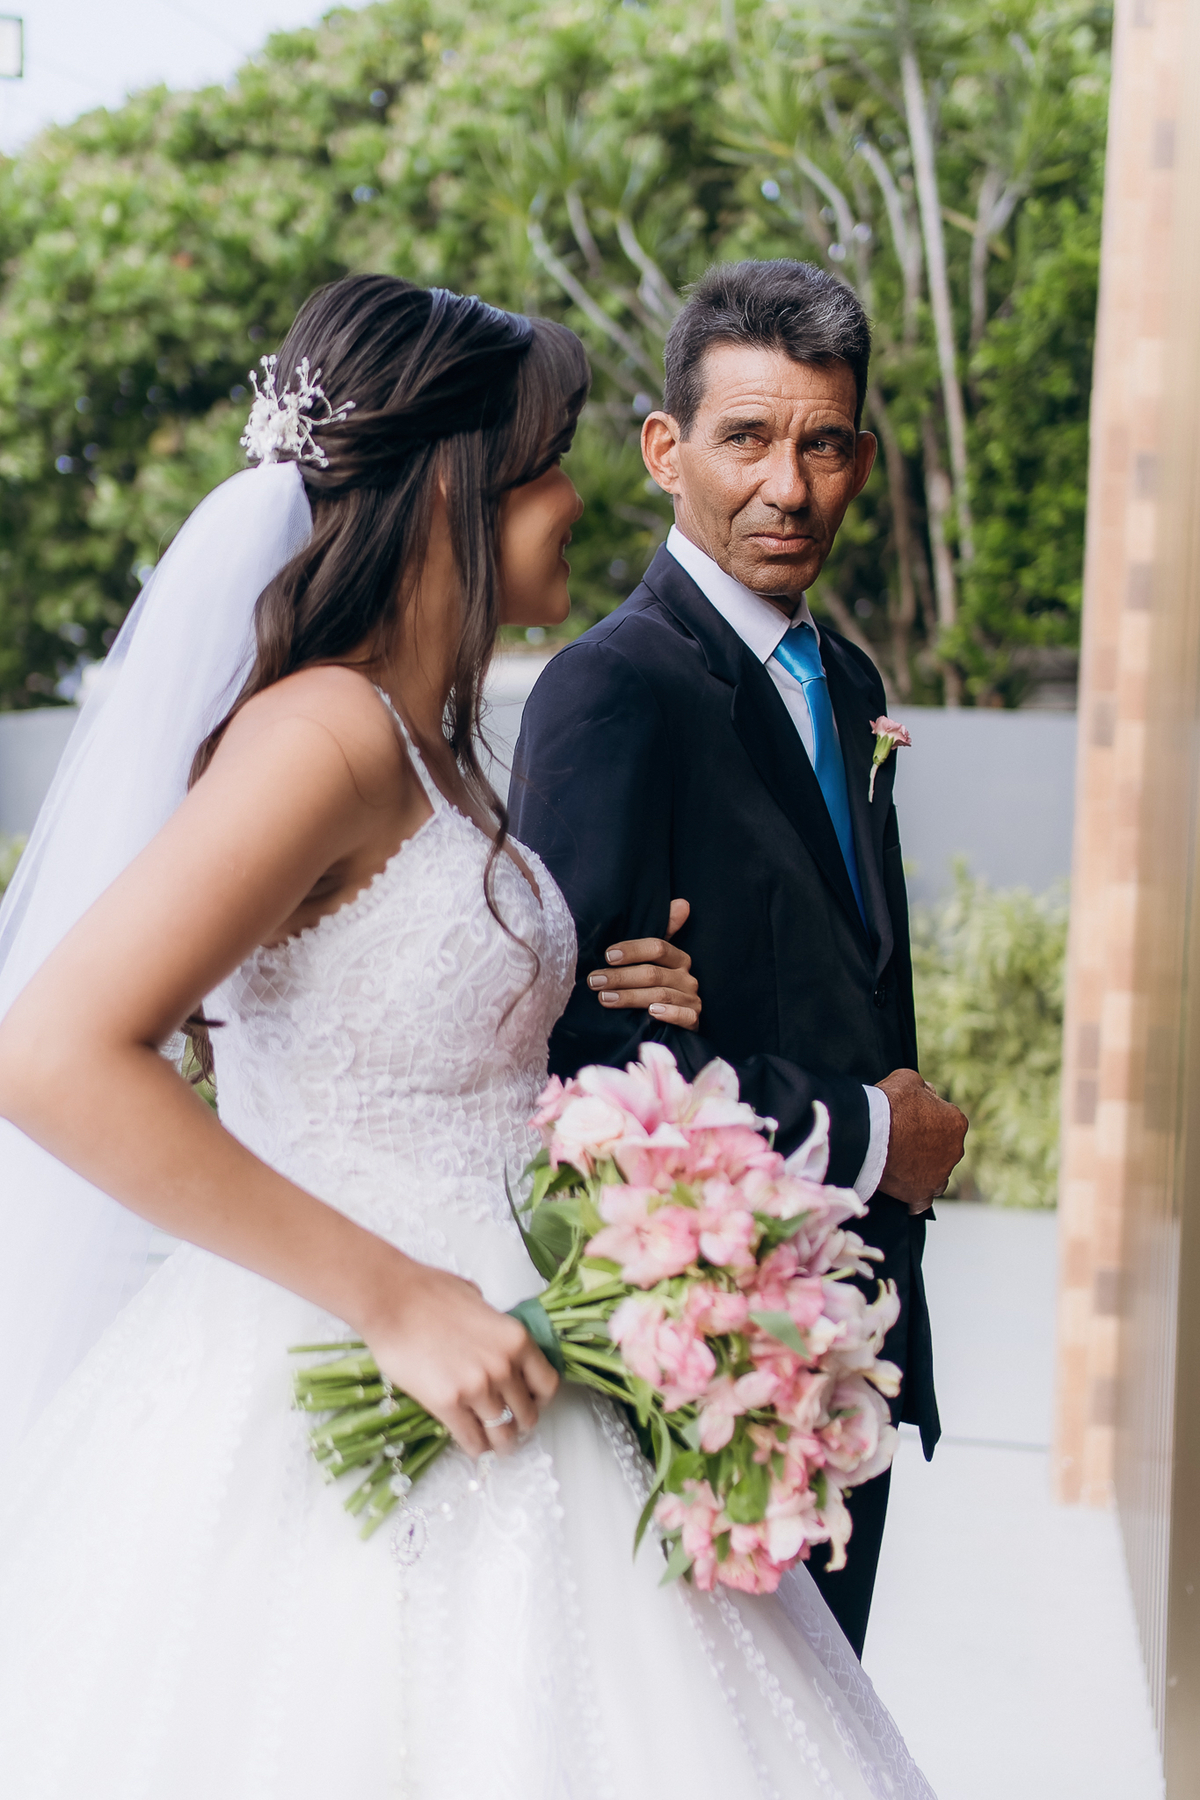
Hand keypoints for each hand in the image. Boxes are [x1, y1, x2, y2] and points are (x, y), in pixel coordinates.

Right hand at [362, 1262, 558, 1458]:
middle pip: (527, 1414)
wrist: (391, 1300)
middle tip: (510, 1428)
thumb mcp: (477, 1301)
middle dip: (519, 1425)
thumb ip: (491, 1325)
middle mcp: (504, 1366)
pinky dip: (475, 1448)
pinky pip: (472, 1440)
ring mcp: (477, 1387)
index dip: (539, 1400)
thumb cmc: (428, 1292)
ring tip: (494, 1446)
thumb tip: (490, 1335)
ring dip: (499, 1443)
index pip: (547, 1385)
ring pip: (502, 1434)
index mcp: (516, 1339)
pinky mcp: (448, 1404)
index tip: (530, 1404)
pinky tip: (472, 1446)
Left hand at [586, 898, 701, 1029]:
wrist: (668, 1025)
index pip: (657, 947)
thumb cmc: (653, 988)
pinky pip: (684, 1016)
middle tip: (595, 981)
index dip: (632, 950)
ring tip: (605, 998)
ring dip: (631, 997)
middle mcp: (687, 978)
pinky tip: (651, 1014)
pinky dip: (669, 1014)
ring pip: (661, 995)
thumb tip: (683, 903)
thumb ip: (659, 933)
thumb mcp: (652, 960)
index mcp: (678, 958)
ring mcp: (692, 1000)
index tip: (607, 955)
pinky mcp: (693, 1020)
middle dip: (621, 977)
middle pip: (653, 973)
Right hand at [876, 1068, 967, 1214]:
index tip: (909, 1117)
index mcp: (957, 1122)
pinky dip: (915, 1196)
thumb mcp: (908, 1079)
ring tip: (902, 1164)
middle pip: (944, 1149)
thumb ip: (924, 1088)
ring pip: (938, 1176)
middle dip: (928, 1145)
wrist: (868, 1132)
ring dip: (926, 1171)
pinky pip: (923, 1200)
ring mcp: (939, 1175)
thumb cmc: (888, 1103)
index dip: (928, 1117)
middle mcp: (955, 1151)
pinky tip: (904, 1189)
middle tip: (901, 1140)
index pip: (947, 1120)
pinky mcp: (921, 1194)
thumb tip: (927, 1093)